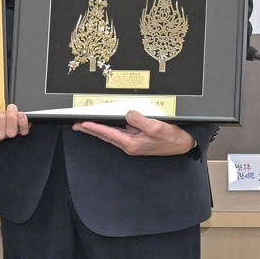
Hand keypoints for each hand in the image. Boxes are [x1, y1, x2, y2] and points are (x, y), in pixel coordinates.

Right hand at [0, 106, 29, 141]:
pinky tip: (20, 114)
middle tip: (0, 111)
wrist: (3, 103)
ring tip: (10, 109)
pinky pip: (24, 131)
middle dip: (0, 121)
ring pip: (11, 133)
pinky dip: (22, 122)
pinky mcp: (21, 130)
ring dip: (11, 119)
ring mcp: (10, 133)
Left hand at [74, 110, 193, 156]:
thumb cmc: (171, 139)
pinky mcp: (137, 139)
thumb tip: (128, 113)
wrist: (183, 145)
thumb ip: (139, 120)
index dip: (94, 127)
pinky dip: (109, 129)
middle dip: (90, 130)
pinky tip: (104, 125)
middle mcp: (130, 145)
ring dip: (97, 130)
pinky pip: (119, 132)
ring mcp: (133, 142)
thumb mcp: (155, 127)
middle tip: (76, 126)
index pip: (108, 133)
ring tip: (85, 125)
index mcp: (131, 144)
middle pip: (105, 136)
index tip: (82, 123)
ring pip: (111, 135)